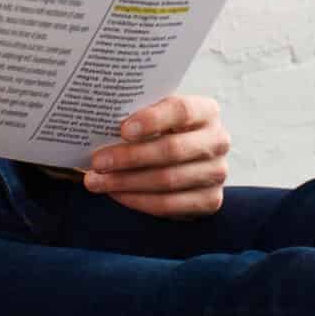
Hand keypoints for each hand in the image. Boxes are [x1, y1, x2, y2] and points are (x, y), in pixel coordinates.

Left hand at [86, 94, 228, 217]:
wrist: (184, 160)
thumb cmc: (161, 132)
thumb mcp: (155, 116)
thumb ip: (138, 114)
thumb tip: (99, 121)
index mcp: (206, 111)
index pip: (182, 110)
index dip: (152, 120)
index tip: (122, 129)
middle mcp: (218, 140)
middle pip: (172, 150)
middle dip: (129, 157)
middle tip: (97, 162)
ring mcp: (217, 172)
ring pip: (167, 180)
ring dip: (126, 182)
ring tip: (97, 181)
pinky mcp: (211, 200)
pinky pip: (169, 205)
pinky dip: (138, 201)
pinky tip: (116, 194)